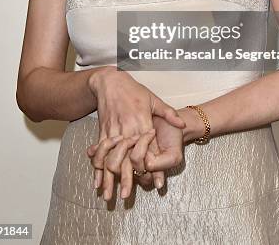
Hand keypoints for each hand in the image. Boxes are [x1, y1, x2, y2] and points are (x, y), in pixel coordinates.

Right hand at [87, 67, 185, 197]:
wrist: (110, 82)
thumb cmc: (133, 91)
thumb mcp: (154, 99)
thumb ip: (168, 113)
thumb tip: (182, 123)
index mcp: (142, 123)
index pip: (148, 150)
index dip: (152, 168)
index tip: (154, 183)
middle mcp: (127, 130)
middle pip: (126, 159)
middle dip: (126, 178)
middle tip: (126, 196)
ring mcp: (113, 132)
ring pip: (111, 159)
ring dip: (109, 178)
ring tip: (108, 195)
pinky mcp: (102, 131)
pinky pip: (100, 153)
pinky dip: (97, 167)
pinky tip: (96, 181)